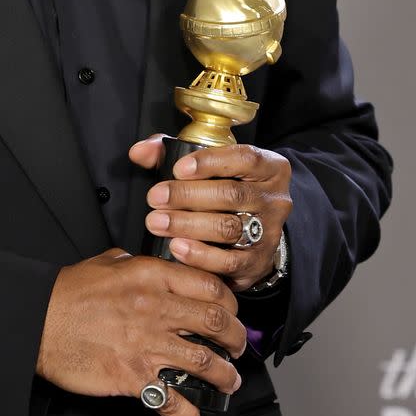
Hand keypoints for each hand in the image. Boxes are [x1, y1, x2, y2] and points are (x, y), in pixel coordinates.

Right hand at [36, 248, 244, 415]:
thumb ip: (131, 263)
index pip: (211, 286)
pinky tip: (189, 414)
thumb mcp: (104, 263)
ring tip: (228, 382)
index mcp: (152, 277)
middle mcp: (156, 308)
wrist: (37, 321)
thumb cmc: (66, 293)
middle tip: (237, 349)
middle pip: (218, 323)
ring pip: (205, 363)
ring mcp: (147, 344)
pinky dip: (186, 412)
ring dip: (224, 377)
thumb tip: (142, 265)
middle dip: (236, 340)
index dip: (230, 303)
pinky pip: (171, 400)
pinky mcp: (133, 376)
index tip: (231, 314)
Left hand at [129, 138, 292, 292]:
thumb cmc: (225, 189)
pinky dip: (200, 255)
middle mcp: (275, 199)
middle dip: (188, 196)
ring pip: (229, 228)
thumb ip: (172, 152)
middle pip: (232, 195)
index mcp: (269, 167)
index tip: (178, 168)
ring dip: (188, 225)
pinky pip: (229, 261)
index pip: (244, 158)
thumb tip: (140, 152)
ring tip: (157, 223)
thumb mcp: (210, 165)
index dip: (210, 162)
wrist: (256, 231)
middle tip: (155, 198)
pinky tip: (176, 247)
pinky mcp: (257, 263)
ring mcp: (269, 233)